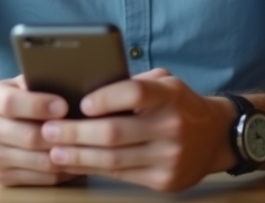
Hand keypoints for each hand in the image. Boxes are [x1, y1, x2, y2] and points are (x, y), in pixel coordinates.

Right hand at [0, 75, 77, 186]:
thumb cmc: (11, 101)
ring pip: (40, 162)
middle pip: (29, 137)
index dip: (39, 105)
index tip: (64, 106)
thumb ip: (37, 82)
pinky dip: (64, 170)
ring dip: (67, 154)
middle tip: (85, 130)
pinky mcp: (3, 177)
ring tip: (87, 145)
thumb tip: (68, 81)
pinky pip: (43, 178)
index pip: (11, 104)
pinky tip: (77, 159)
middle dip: (61, 134)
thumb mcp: (17, 84)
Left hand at [39, 68, 235, 192]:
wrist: (217, 135)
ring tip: (53, 150)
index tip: (80, 103)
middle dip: (76, 133)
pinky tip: (74, 164)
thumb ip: (133, 84)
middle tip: (47, 130)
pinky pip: (121, 177)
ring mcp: (170, 157)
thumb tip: (84, 88)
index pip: (135, 93)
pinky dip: (93, 170)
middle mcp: (172, 127)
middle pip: (115, 133)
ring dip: (78, 156)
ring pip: (113, 160)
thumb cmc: (179, 104)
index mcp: (171, 95)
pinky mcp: (165, 181)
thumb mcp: (165, 83)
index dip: (106, 98)